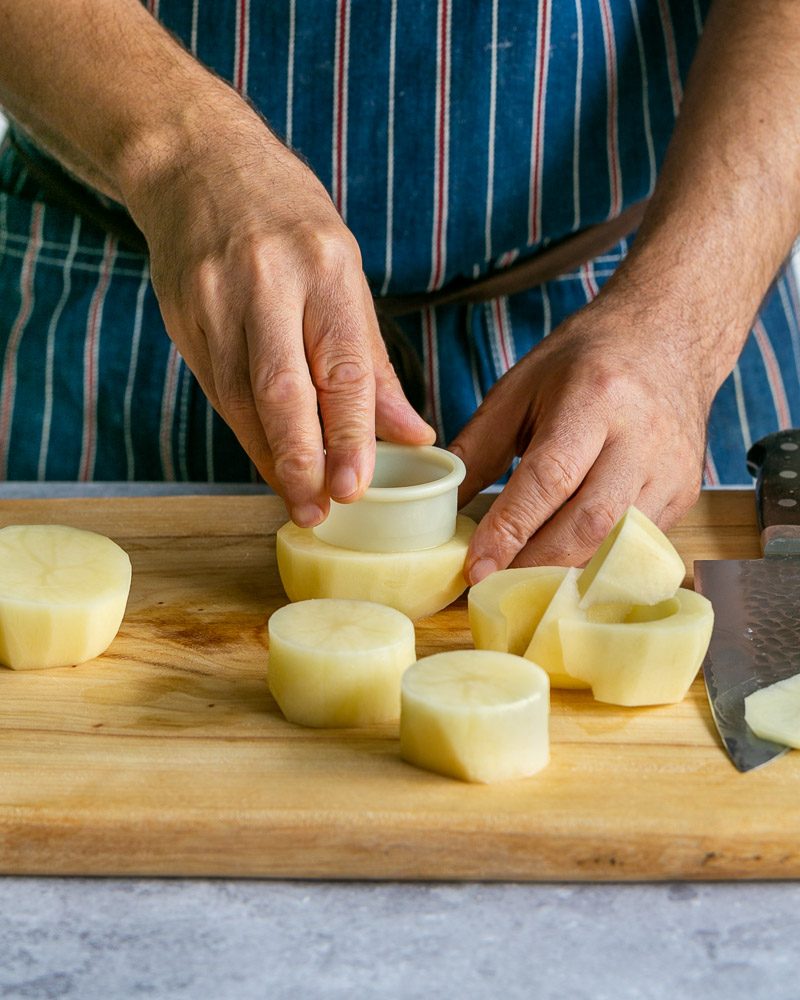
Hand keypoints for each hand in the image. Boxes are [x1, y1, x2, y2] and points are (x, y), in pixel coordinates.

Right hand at [123, 86, 433, 523]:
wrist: (196, 163)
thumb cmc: (287, 218)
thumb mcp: (344, 271)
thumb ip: (373, 360)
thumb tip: (412, 432)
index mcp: (323, 268)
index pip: (340, 365)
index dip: (349, 433)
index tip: (355, 486)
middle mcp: (267, 284)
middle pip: (281, 390)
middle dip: (301, 460)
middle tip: (320, 510)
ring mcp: (216, 301)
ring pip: (241, 400)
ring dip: (271, 458)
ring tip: (300, 500)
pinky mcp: (183, 319)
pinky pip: (217, 390)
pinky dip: (247, 431)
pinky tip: (269, 459)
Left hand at [450, 289, 713, 582]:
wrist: (669, 339)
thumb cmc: (584, 363)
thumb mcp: (521, 388)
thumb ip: (479, 448)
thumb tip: (442, 508)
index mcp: (595, 398)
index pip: (550, 477)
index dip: (511, 529)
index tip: (475, 568)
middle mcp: (642, 437)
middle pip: (590, 521)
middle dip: (537, 564)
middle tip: (494, 588)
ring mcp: (672, 470)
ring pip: (617, 544)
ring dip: (566, 572)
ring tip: (522, 587)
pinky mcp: (685, 496)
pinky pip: (637, 546)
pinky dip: (596, 565)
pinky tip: (564, 573)